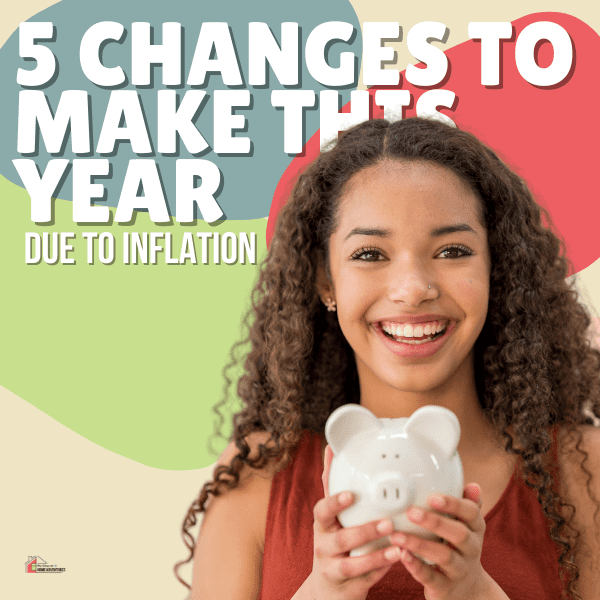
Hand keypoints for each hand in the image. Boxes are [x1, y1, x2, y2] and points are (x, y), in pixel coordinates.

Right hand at [298, 445, 402, 599]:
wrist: (327, 589)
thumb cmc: (333, 543)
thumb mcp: (329, 516)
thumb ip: (332, 484)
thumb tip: (331, 448)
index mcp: (322, 526)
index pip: (322, 511)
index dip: (335, 503)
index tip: (352, 494)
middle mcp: (324, 547)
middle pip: (341, 539)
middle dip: (365, 531)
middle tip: (388, 521)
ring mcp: (334, 570)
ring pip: (353, 564)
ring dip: (376, 554)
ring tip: (397, 543)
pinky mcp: (348, 589)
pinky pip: (366, 580)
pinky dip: (381, 570)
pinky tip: (398, 559)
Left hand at [389, 484, 501, 599]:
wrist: (468, 591)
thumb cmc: (460, 549)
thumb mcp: (467, 528)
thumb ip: (466, 506)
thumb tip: (474, 485)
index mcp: (475, 529)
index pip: (471, 513)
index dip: (453, 504)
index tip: (432, 496)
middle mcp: (471, 549)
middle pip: (459, 534)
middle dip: (435, 522)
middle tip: (411, 512)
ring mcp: (459, 570)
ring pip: (443, 556)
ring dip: (419, 544)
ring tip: (397, 535)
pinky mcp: (445, 588)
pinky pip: (431, 578)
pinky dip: (416, 567)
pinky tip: (402, 555)